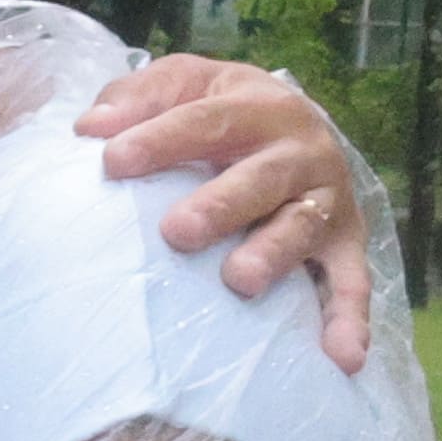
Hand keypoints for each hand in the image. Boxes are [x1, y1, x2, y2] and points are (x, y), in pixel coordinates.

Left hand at [76, 54, 373, 372]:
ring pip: (303, 227)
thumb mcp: (182, 85)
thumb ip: (136, 100)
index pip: (206, 121)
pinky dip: (349, 319)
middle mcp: (301, 150)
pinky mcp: (344, 243)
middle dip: (222, 205)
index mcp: (257, 106)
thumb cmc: (216, 109)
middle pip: (261, 178)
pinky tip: (343, 356)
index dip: (161, 140)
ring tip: (241, 281)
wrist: (291, 118)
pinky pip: (351, 283)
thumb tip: (90, 128)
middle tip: (177, 232)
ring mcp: (326, 199)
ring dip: (275, 255)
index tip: (112, 162)